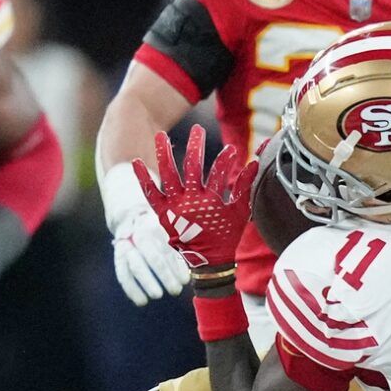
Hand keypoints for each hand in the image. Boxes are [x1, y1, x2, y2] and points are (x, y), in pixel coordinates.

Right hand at [102, 161, 190, 305]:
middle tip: (175, 290)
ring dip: (147, 282)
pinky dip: (131, 290)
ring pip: (136, 265)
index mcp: (158, 226)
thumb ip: (186, 242)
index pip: (169, 248)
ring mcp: (126, 245)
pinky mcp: (118, 256)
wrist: (132, 218)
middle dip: (165, 275)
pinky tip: (141, 302)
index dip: (177, 266)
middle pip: (153, 257)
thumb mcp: (173, 229)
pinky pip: (122, 274)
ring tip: (158, 296)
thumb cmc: (162, 229)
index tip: (186, 281)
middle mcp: (140, 234)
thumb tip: (207, 262)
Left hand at [133, 124, 257, 279]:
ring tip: (161, 136)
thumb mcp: (240, 212)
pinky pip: (151, 193)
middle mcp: (191, 202)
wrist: (209, 262)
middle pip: (192, 167)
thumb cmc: (226, 236)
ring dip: (164, 154)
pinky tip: (136, 162)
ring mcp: (175, 207)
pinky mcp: (163, 213)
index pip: (218, 173)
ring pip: (168, 175)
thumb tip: (253, 163)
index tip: (231, 150)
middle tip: (197, 128)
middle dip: (195, 146)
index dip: (225, 159)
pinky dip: (143, 178)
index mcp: (211, 201)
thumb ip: (244, 187)